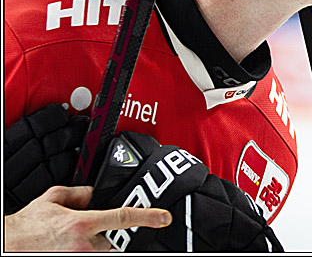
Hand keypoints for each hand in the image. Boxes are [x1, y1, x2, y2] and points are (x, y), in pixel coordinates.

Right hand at [3, 185, 170, 251]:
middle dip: (116, 229)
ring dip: (100, 239)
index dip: (148, 216)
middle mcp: (85, 244)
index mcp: (83, 223)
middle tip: (102, 224)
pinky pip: (93, 254)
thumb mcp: (53, 198)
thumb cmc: (27, 226)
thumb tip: (94, 193)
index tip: (164, 217)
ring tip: (76, 233)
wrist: (9, 244)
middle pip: (118, 236)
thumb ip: (80, 192)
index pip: (124, 217)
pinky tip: (73, 240)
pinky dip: (89, 246)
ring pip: (105, 247)